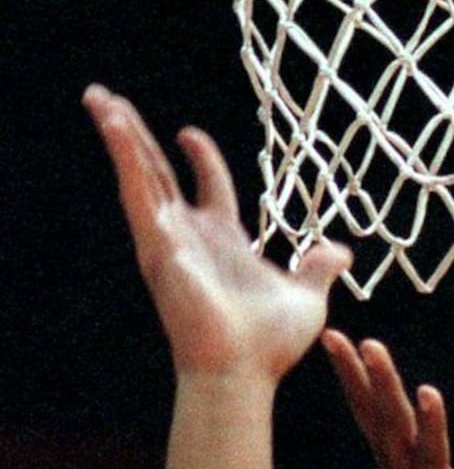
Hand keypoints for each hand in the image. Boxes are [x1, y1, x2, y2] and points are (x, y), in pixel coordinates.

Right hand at [85, 85, 347, 381]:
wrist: (243, 372)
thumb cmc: (269, 345)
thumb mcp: (307, 296)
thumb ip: (318, 268)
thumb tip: (340, 251)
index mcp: (224, 240)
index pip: (209, 187)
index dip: (200, 157)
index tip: (189, 135)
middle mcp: (190, 235)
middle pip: (158, 172)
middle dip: (136, 136)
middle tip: (110, 101)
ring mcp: (168, 238)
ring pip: (139, 174)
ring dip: (119, 133)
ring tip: (97, 96)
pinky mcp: (156, 245)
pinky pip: (137, 192)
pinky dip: (125, 157)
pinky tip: (114, 125)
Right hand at [323, 335, 453, 468]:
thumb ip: (403, 441)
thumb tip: (394, 397)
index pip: (368, 414)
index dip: (351, 375)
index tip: (331, 334)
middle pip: (391, 429)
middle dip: (380, 387)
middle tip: (367, 344)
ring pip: (429, 462)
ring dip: (429, 427)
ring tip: (426, 391)